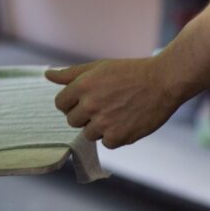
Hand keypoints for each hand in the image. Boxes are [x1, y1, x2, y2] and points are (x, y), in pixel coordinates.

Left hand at [45, 57, 182, 148]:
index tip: (85, 100)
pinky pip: (106, 143)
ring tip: (116, 112)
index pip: (61, 104)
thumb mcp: (98, 67)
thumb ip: (70, 74)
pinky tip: (125, 121)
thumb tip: (47, 75)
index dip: (71, 102)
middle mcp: (90, 105)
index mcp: (82, 86)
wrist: (162, 82)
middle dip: (84, 115)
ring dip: (99, 127)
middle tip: (104, 105)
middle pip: (72, 120)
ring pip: (88, 134)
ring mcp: (104, 122)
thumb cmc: (129, 72)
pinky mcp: (119, 137)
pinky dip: (115, 136)